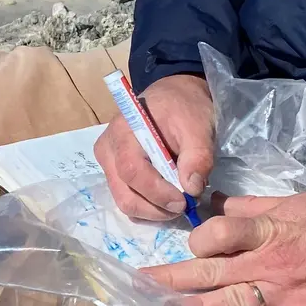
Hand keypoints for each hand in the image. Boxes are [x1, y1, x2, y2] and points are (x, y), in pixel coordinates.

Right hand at [94, 73, 214, 220]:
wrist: (173, 96)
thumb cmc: (184, 108)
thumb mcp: (198, 127)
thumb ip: (198, 157)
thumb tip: (192, 189)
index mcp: (123, 133)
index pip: (132, 172)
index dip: (158, 193)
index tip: (185, 201)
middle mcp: (108, 150)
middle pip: (124, 194)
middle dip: (156, 208)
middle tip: (184, 206)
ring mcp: (108, 163)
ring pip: (124, 201)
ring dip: (153, 209)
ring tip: (178, 200)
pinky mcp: (114, 172)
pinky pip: (127, 198)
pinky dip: (149, 206)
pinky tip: (166, 196)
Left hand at [142, 193, 305, 305]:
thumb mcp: (293, 202)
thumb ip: (252, 205)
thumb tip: (215, 199)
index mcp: (267, 230)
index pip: (220, 232)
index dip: (201, 237)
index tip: (195, 242)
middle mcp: (268, 263)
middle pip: (211, 270)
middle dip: (173, 278)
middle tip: (141, 285)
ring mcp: (285, 293)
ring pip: (232, 302)